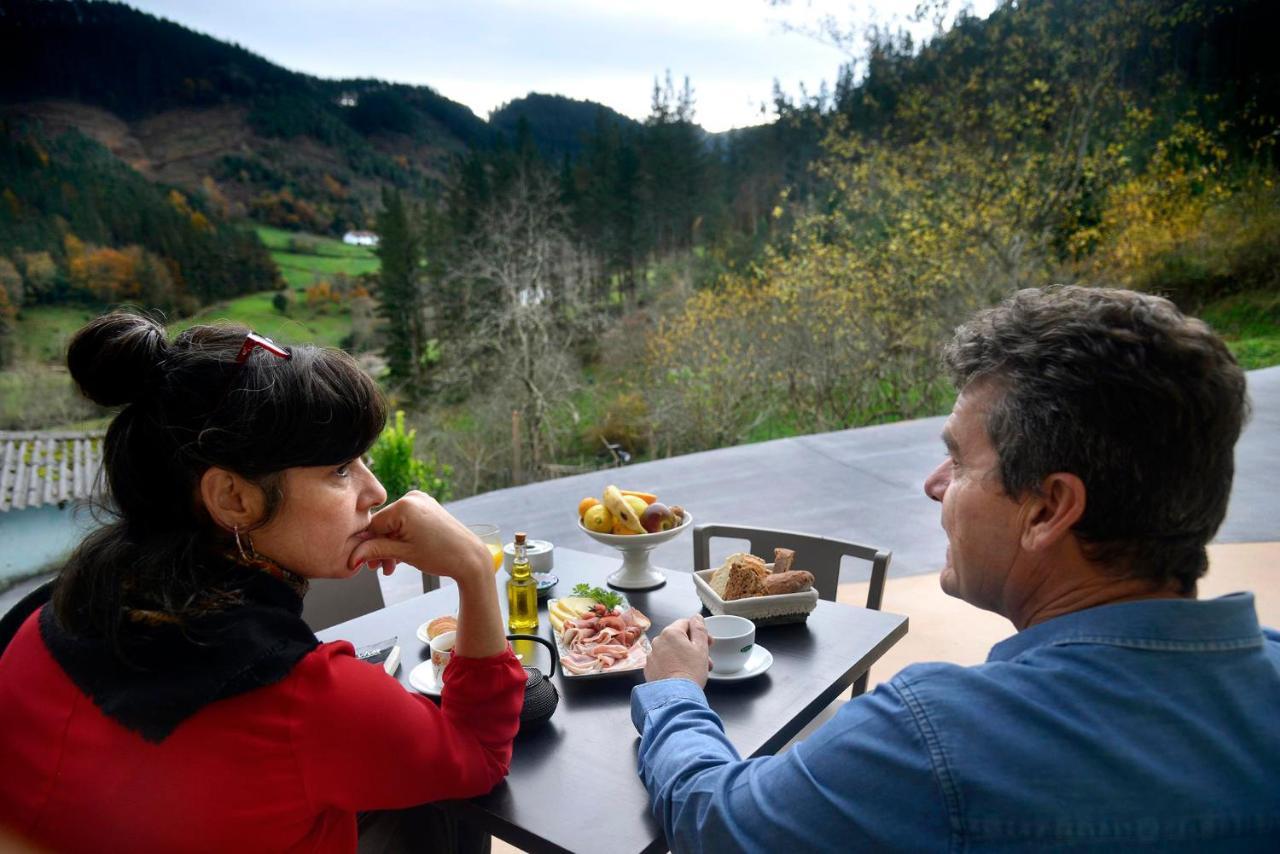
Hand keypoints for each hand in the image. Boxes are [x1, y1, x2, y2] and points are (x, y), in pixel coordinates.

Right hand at [348, 491, 489, 582]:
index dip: (367, 546)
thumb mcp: (404, 554)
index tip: (364, 562)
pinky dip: (402, 539)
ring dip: (391, 546)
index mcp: (405, 505)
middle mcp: (413, 498)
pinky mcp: (429, 508)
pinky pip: (407, 522)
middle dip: (381, 548)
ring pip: (395, 525)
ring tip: (392, 567)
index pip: (374, 525)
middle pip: (385, 525)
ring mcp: (422, 502)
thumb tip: (354, 556)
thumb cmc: (442, 555)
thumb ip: (376, 551)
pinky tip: (401, 556)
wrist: (470, 558)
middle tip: (379, 568)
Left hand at [644, 614, 710, 687]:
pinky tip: (681, 675)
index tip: (709, 643)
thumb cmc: (690, 672)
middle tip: (705, 659)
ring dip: (684, 656)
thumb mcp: (701, 647)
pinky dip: (672, 665)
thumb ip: (699, 629)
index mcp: (671, 632)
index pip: (686, 623)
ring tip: (696, 670)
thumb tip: (697, 617)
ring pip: (671, 651)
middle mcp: (658, 641)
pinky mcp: (649, 669)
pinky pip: (663, 662)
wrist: (676, 696)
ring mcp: (651, 656)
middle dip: (693, 647)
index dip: (700, 632)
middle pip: (679, 638)